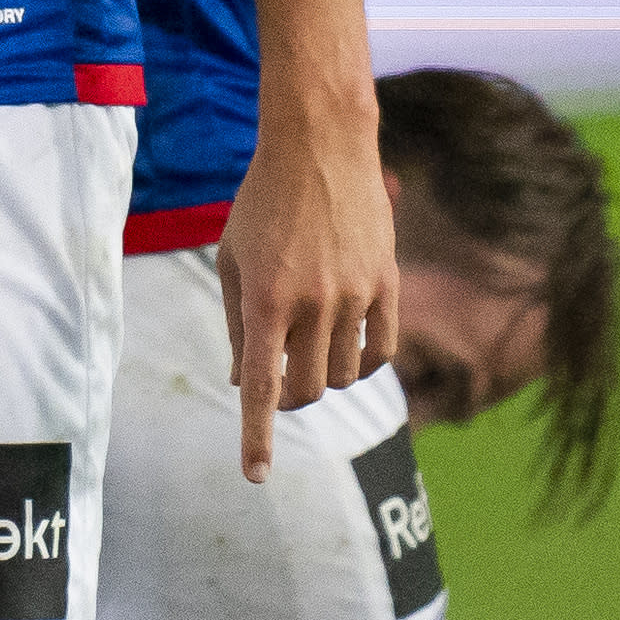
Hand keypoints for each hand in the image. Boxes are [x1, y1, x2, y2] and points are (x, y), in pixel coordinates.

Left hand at [218, 117, 397, 479]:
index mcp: (266, 299)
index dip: (257, 437)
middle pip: (306, 390)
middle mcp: (314, 303)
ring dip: (322, 374)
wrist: (320, 144)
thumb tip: (246, 383)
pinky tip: (347, 344)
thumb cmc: (263, 201)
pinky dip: (362, 361)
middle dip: (287, 399)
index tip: (255, 476)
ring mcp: (356, 294)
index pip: (263, 387)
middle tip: (278, 378)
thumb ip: (238, 324)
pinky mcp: (387, 282)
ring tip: (308, 340)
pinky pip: (381, 349)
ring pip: (343, 374)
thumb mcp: (232, 259)